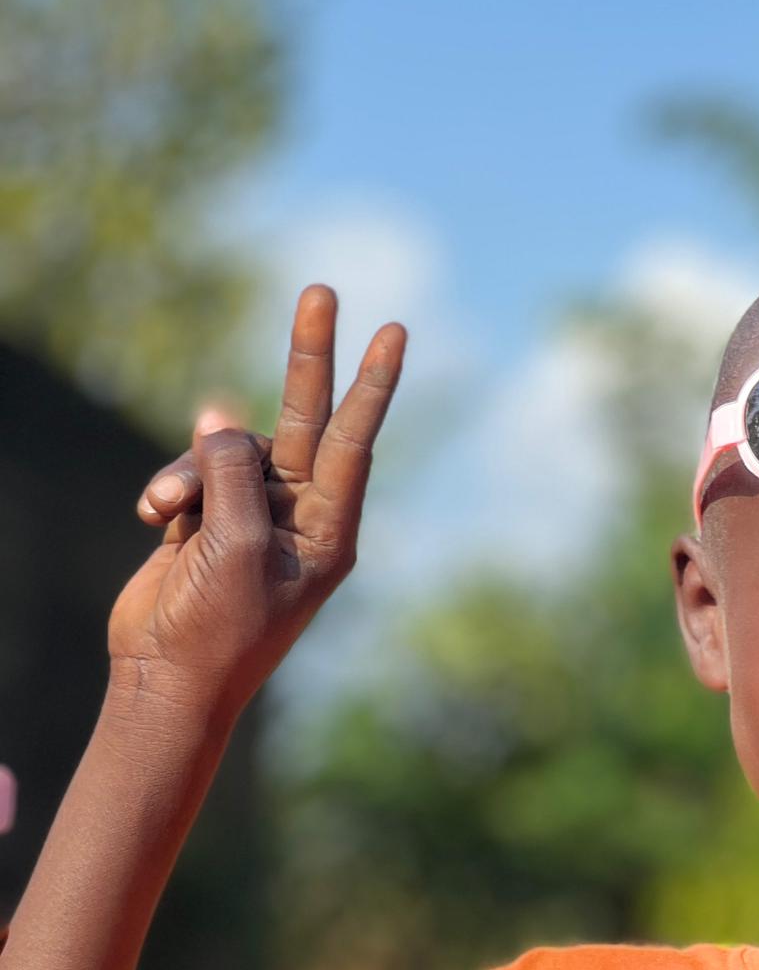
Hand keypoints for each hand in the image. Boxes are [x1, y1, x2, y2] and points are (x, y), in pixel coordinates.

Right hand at [108, 284, 405, 719]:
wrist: (166, 679)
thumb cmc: (220, 626)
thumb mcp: (239, 542)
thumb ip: (235, 472)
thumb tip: (220, 416)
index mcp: (331, 528)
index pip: (355, 440)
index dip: (373, 384)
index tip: (393, 331)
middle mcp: (298, 513)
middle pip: (305, 417)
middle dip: (308, 356)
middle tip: (321, 290)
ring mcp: (251, 513)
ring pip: (224, 451)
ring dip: (190, 473)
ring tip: (166, 512)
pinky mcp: (205, 517)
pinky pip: (189, 473)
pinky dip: (168, 489)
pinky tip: (153, 519)